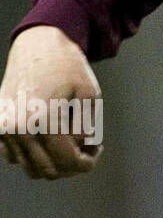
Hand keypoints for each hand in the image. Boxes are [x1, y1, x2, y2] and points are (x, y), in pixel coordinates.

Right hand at [0, 26, 101, 178]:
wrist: (37, 47)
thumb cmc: (68, 67)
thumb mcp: (89, 95)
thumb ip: (86, 128)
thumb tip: (80, 151)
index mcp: (43, 120)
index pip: (67, 160)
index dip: (88, 162)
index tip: (98, 150)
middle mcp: (18, 129)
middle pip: (48, 171)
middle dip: (72, 165)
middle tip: (87, 149)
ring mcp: (4, 130)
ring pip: (31, 167)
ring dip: (53, 162)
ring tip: (70, 142)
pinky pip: (15, 156)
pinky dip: (34, 155)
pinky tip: (51, 138)